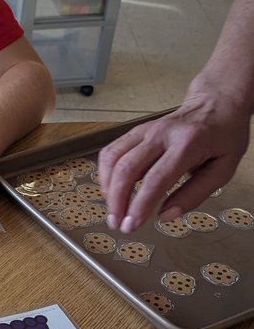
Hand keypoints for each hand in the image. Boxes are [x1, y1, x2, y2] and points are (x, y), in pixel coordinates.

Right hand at [98, 93, 250, 231]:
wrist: (217, 103)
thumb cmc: (224, 135)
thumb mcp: (223, 169)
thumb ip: (195, 194)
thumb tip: (166, 216)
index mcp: (187, 144)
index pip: (155, 179)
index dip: (139, 205)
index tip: (132, 225)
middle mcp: (162, 134)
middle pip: (127, 168)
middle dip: (117, 201)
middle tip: (117, 224)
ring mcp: (146, 130)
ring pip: (113, 158)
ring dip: (108, 188)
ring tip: (113, 210)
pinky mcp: (137, 131)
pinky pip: (112, 151)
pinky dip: (106, 173)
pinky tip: (111, 189)